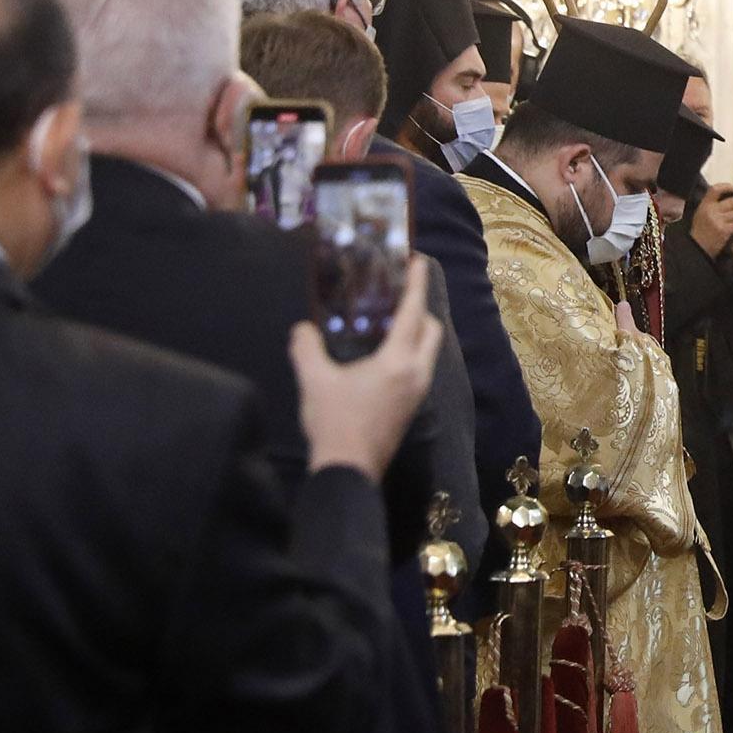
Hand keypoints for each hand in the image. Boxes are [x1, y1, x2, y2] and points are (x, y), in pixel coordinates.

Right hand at [292, 276, 442, 480]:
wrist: (348, 471)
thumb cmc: (334, 422)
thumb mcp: (313, 380)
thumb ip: (306, 347)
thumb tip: (303, 328)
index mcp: (398, 362)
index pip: (412, 313)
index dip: (415, 285)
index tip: (419, 262)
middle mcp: (416, 374)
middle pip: (430, 330)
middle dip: (419, 309)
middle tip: (397, 295)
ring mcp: (417, 393)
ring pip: (427, 351)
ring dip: (415, 332)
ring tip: (388, 321)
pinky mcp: (411, 407)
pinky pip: (419, 368)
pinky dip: (409, 352)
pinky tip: (382, 353)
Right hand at [688, 188, 732, 256]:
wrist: (697, 247)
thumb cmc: (701, 231)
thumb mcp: (701, 213)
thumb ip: (712, 204)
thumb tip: (729, 196)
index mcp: (705, 205)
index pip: (716, 189)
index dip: (727, 187)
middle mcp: (711, 211)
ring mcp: (717, 220)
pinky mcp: (723, 230)